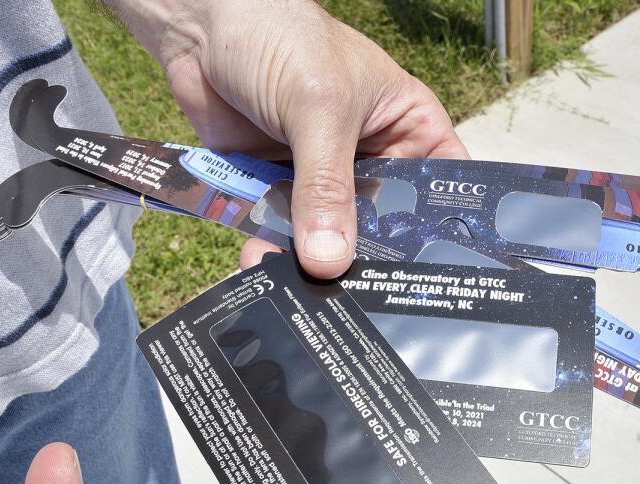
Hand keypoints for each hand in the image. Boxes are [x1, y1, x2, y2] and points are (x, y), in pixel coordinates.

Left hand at [106, 0, 469, 276]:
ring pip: (327, 237)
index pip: (439, 190)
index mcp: (406, 128)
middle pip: (381, 227)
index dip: (437, 234)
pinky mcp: (275, 189)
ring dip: (311, 264)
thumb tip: (329, 260)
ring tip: (300, 293)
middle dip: (364, 261)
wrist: (200, 26)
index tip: (425, 280)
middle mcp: (369, 159)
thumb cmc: (281, 37)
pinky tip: (262, 271)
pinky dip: (271, 251)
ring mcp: (321, 177)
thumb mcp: (318, 107)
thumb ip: (326, 186)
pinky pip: (280, 233)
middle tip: (356, 300)